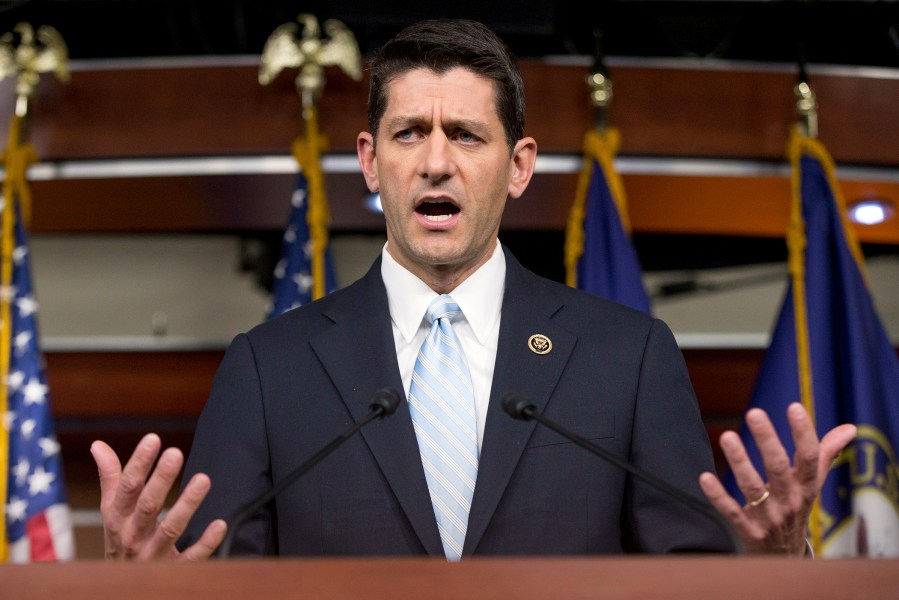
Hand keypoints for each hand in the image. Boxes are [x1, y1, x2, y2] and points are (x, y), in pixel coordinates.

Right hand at [91, 433, 226, 559]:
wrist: (122, 586)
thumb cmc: (121, 539)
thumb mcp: (112, 510)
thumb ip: (111, 478)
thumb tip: (98, 445)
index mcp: (118, 518)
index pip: (127, 488)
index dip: (139, 463)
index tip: (153, 439)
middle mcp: (132, 536)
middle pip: (148, 506)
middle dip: (161, 480)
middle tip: (175, 453)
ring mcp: (152, 555)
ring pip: (170, 530)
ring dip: (187, 504)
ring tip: (204, 479)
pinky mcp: (173, 570)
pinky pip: (191, 558)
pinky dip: (206, 543)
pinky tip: (220, 524)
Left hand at [698, 402, 856, 554]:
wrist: (784, 558)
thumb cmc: (795, 508)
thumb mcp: (812, 484)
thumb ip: (825, 454)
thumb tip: (850, 428)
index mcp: (806, 486)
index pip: (810, 457)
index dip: (804, 433)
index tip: (794, 407)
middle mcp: (790, 500)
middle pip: (778, 468)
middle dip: (767, 440)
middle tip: (754, 413)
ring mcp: (769, 517)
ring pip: (753, 488)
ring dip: (740, 462)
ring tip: (727, 436)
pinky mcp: (749, 530)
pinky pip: (732, 512)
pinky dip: (719, 496)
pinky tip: (705, 477)